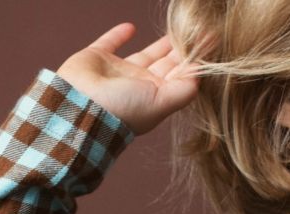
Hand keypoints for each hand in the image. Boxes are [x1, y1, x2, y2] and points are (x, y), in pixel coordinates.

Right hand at [56, 23, 198, 134]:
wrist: (78, 106)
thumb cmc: (121, 110)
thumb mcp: (160, 103)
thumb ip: (184, 89)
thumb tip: (203, 72)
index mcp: (154, 97)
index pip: (180, 75)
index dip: (195, 59)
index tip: (211, 40)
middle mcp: (138, 85)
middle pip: (166, 64)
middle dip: (182, 50)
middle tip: (199, 31)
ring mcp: (116, 72)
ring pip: (144, 54)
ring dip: (159, 44)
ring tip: (175, 30)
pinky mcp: (96, 59)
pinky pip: (110, 43)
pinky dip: (119, 35)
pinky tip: (131, 27)